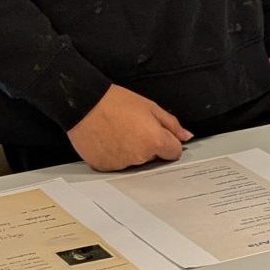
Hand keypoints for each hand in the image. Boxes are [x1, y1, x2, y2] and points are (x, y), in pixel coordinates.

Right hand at [67, 85, 192, 171]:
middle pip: (153, 157)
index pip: (174, 152)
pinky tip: (108, 140)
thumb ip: (171, 124)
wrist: (84, 104)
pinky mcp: (105, 167)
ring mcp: (122, 164)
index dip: (169, 142)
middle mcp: (140, 157)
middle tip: (134, 128)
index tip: (160, 135)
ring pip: (134, 162)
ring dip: (131, 151)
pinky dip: (114, 156)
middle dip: (149, 146)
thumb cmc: (115, 102)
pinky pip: (116, 165)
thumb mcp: (150, 107)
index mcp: (155, 141)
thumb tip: (185, 136)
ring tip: (118, 132)